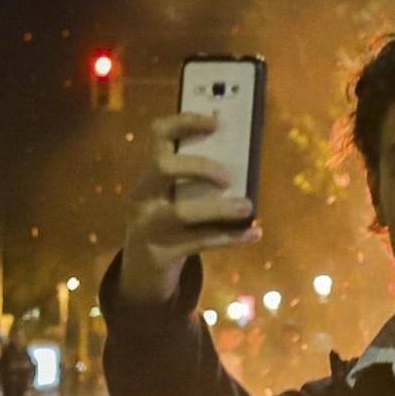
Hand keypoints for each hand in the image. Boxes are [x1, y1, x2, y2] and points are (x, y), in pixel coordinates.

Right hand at [114, 111, 259, 307]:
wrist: (141, 273)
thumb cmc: (167, 226)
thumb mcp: (173, 199)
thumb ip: (195, 183)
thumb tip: (242, 166)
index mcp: (149, 175)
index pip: (158, 135)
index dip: (185, 122)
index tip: (216, 123)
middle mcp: (143, 196)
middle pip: (163, 166)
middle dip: (200, 166)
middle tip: (227, 177)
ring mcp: (148, 226)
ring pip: (182, 212)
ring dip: (219, 208)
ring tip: (248, 206)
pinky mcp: (161, 254)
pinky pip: (200, 243)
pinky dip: (231, 237)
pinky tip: (254, 233)